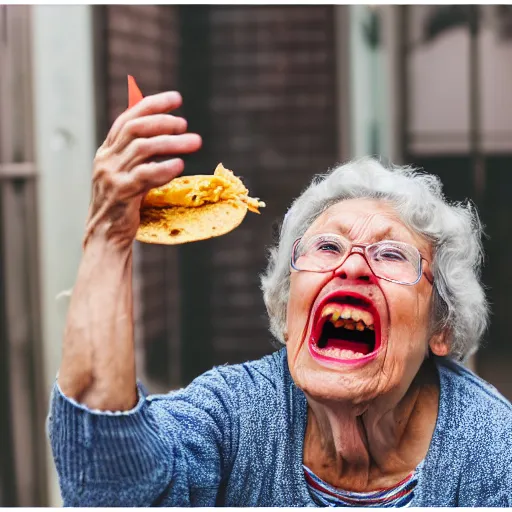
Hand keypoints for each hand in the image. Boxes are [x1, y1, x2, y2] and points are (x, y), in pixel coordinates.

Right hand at [83, 91, 201, 249]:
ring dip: (171, 143)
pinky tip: (180, 165)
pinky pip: (144, 175)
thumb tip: (167, 135)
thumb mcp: (126, 174)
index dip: (153, 105)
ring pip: (142, 148)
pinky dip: (164, 168)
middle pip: (136, 129)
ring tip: (194, 142)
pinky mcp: (121, 193)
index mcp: (107, 151)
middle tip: (186, 124)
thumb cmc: (122, 205)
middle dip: (163, 122)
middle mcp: (106, 159)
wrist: (105, 235)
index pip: (128, 119)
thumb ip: (139, 156)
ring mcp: (111, 175)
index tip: (176, 99)